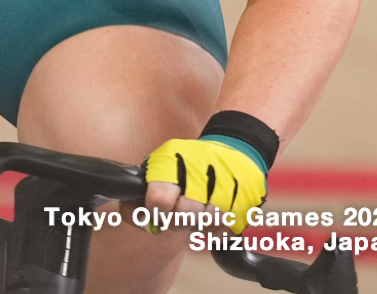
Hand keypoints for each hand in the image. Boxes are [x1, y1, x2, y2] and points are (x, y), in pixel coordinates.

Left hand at [143, 136, 267, 231]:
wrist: (235, 148)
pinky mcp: (245, 202)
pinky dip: (214, 226)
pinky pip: (223, 229)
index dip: (155, 211)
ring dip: (196, 223)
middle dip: (176, 220)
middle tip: (177, 212)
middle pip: (182, 216)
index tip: (157, 210)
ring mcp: (226, 187)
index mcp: (173, 159)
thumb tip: (132, 216)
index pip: (159, 199)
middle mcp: (201, 171)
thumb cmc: (190, 160)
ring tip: (195, 209)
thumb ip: (142, 190)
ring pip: (203, 224)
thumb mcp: (162, 164)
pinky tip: (212, 211)